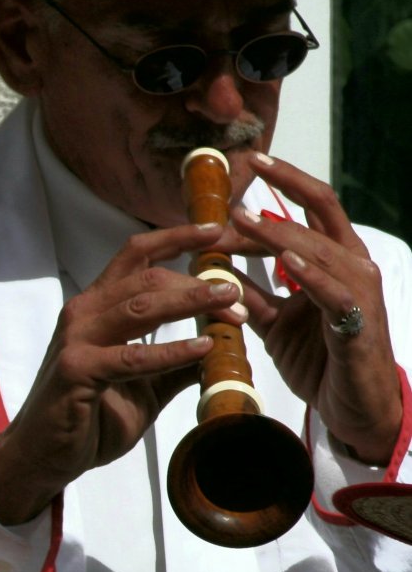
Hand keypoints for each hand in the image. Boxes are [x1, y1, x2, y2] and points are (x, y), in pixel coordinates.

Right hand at [0, 223, 243, 524]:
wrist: (44, 456)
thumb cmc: (90, 417)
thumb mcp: (142, 386)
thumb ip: (174, 364)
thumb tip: (219, 351)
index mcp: (97, 307)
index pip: (136, 256)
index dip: (176, 237)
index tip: (217, 232)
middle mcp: (84, 313)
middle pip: (146, 277)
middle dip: (197, 279)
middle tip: (237, 290)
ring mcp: (76, 339)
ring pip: (140, 306)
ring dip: (190, 301)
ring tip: (231, 305)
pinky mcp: (76, 370)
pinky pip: (131, 356)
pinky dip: (171, 351)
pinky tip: (204, 349)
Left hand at [229, 152, 400, 464]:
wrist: (351, 408)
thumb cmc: (320, 358)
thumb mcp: (274, 320)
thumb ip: (249, 293)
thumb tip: (212, 269)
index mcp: (334, 258)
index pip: (313, 204)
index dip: (284, 180)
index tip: (249, 163)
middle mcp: (353, 265)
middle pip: (320, 211)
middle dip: (281, 191)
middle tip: (237, 179)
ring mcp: (359, 292)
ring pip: (322, 248)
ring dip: (280, 234)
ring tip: (242, 221)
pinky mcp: (357, 323)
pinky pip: (334, 292)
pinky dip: (310, 274)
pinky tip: (285, 261)